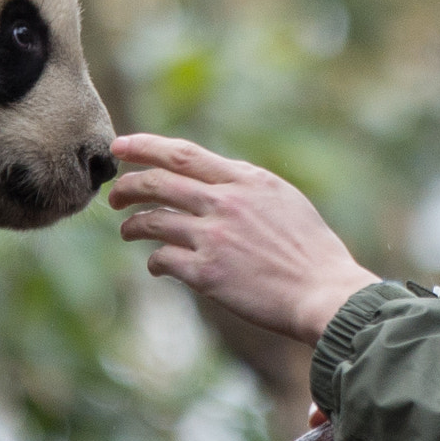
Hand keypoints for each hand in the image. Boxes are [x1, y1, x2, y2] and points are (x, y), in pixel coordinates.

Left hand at [109, 133, 379, 345]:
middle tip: (114, 196)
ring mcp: (214, 238)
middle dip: (127, 186)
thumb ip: (247, 187)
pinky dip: (154, 262)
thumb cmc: (312, 252)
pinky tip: (156, 267)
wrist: (325, 294)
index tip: (121, 146)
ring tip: (127, 231)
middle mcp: (227, 203)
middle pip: (158, 183)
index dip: (146, 146)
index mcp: (247, 180)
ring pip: (152, 222)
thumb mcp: (285, 201)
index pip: (184, 154)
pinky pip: (162, 260)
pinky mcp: (207, 274)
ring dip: (132, 226)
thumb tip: (214, 181)